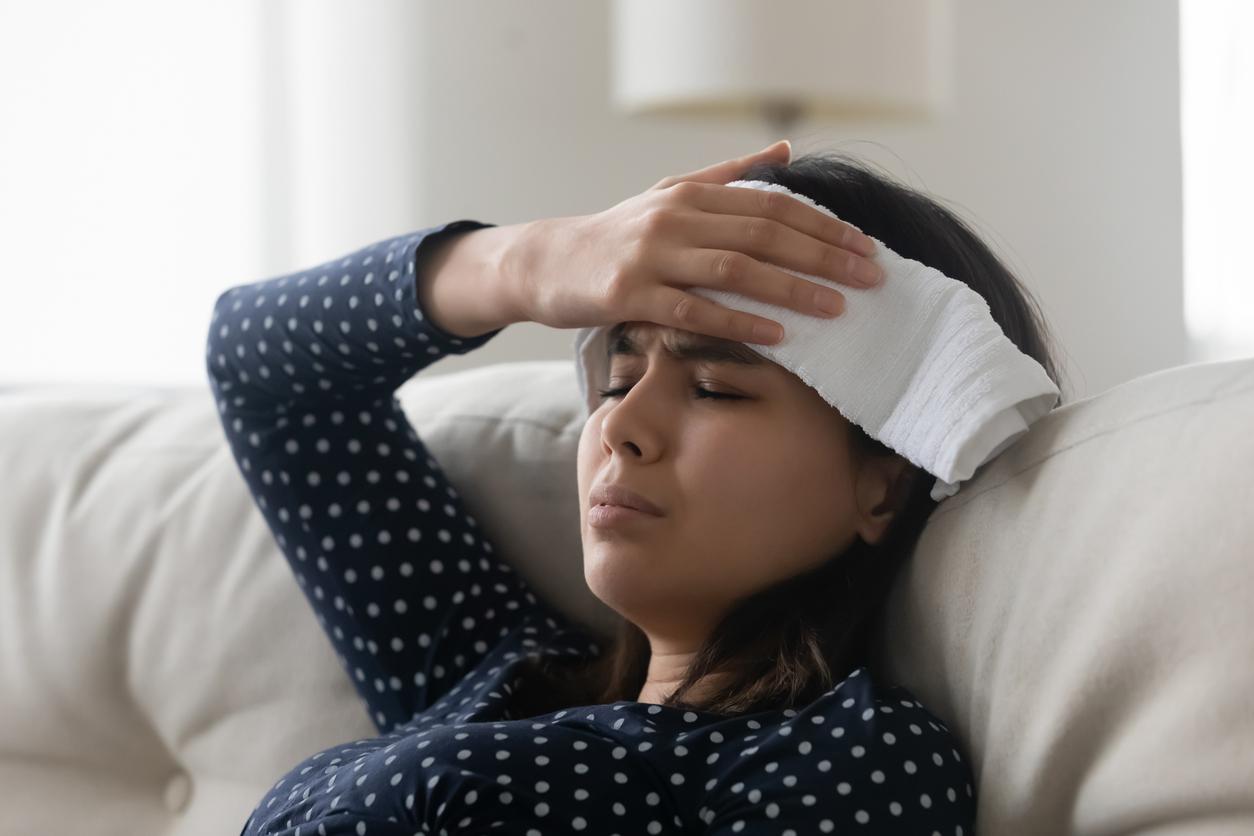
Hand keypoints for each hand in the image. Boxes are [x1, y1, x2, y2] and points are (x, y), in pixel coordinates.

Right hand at [515, 139, 881, 344]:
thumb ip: (729, 175)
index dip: (823, 225)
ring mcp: (652, 257)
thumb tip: (786, 151)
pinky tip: (776, 335)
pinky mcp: (630, 296)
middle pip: (764, 234)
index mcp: (692, 194)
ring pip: (735, 270)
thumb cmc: (617, 233)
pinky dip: (738, 321)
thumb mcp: (670, 194)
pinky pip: (694, 311)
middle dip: (823, 256)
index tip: (865, 246)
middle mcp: (675, 219)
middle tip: (869, 278)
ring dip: (791, 289)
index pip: (772, 205)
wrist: (547, 262)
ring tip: (835, 307)